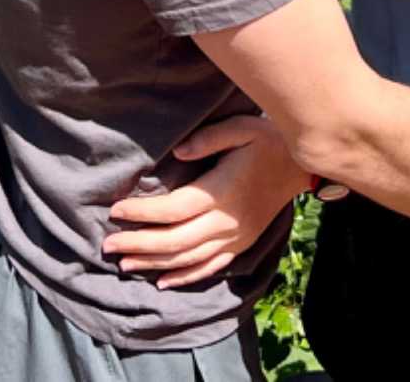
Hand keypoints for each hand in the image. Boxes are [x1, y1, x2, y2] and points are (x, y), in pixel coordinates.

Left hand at [103, 116, 304, 288]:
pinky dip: (185, 276)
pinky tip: (162, 281)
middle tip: (109, 245)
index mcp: (223, 191)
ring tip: (125, 263)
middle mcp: (227, 221)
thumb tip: (175, 153)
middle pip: (176, 240)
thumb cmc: (267, 140)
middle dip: (139, 243)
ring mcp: (235, 237)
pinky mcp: (241, 244)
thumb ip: (209, 138)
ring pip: (189, 258)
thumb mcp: (241, 128)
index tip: (116, 211)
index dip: (144, 213)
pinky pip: (210, 266)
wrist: (300, 166)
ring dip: (154, 263)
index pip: (175, 209)